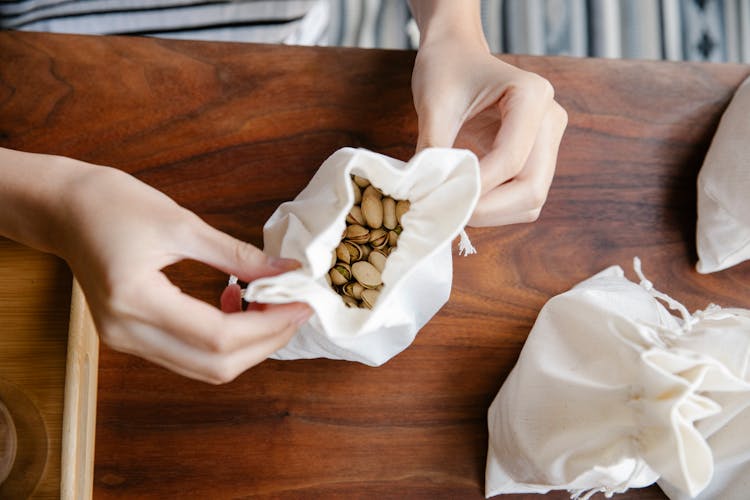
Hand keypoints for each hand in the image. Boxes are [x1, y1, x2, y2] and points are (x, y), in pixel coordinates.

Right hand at [58, 162, 311, 383]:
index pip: (219, 336)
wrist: (62, 209)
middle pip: (215, 366)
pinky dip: (222, 340)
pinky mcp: (130, 338)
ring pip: (203, 368)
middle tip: (294, 309)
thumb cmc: (113, 204)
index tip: (302, 304)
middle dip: (265, 342)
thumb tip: (287, 271)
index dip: (270, 325)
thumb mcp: (182, 222)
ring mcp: (125, 342)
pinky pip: (188, 354)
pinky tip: (235, 302)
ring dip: (246, 344)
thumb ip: (238, 255)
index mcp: (135, 300)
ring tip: (270, 304)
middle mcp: (127, 333)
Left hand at [412, 36, 566, 225]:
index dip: (478, 186)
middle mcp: (550, 119)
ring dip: (493, 214)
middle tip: (450, 212)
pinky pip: (523, 198)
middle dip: (489, 209)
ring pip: (532, 200)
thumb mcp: (433, 104)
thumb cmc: (445, 69)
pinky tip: (467, 200)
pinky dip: (496, 209)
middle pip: (532, 188)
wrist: (457, 55)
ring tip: (455, 206)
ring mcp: (548, 140)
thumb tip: (428, 195)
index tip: (442, 196)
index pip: (512, 158)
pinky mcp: (539, 157)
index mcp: (532, 95)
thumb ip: (433, 149)